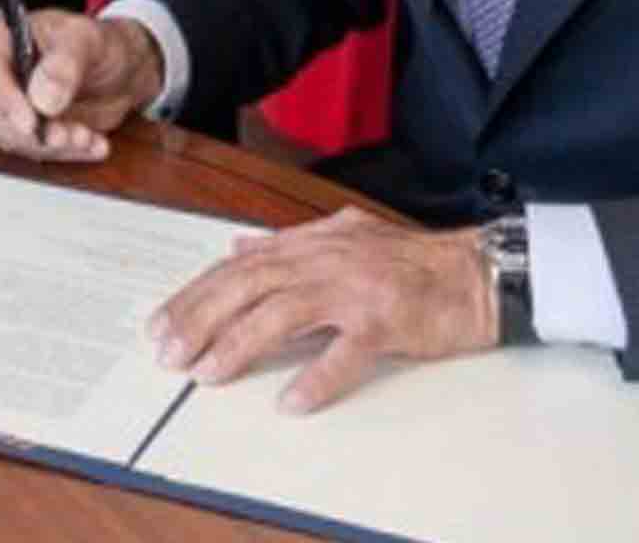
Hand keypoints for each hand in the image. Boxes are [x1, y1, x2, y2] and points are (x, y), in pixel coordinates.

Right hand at [0, 6, 165, 160]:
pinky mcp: (19, 127)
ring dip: (52, 145)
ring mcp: (4, 100)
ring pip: (10, 136)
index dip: (4, 99)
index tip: (30, 123)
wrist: (119, 71)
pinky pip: (31, 150)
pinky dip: (64, 152)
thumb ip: (65, 63)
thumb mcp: (89, 41)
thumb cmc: (99, 45)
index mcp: (1, 33)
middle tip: (68, 135)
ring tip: (87, 136)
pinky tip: (91, 143)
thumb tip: (42, 97)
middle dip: (30, 131)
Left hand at [147, 206, 495, 413]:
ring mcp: (356, 289)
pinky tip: (291, 401)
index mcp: (311, 243)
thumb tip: (237, 247)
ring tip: (208, 374)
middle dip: (201, 318)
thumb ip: (288, 244)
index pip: (238, 266)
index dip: (195, 294)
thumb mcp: (343, 237)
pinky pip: (346, 352)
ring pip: (285, 313)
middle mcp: (326, 260)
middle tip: (168, 353)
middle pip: (249, 285)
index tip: (161, 323)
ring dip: (241, 344)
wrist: (477, 273)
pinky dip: (317, 377)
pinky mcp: (388, 321)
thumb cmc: (410, 261)